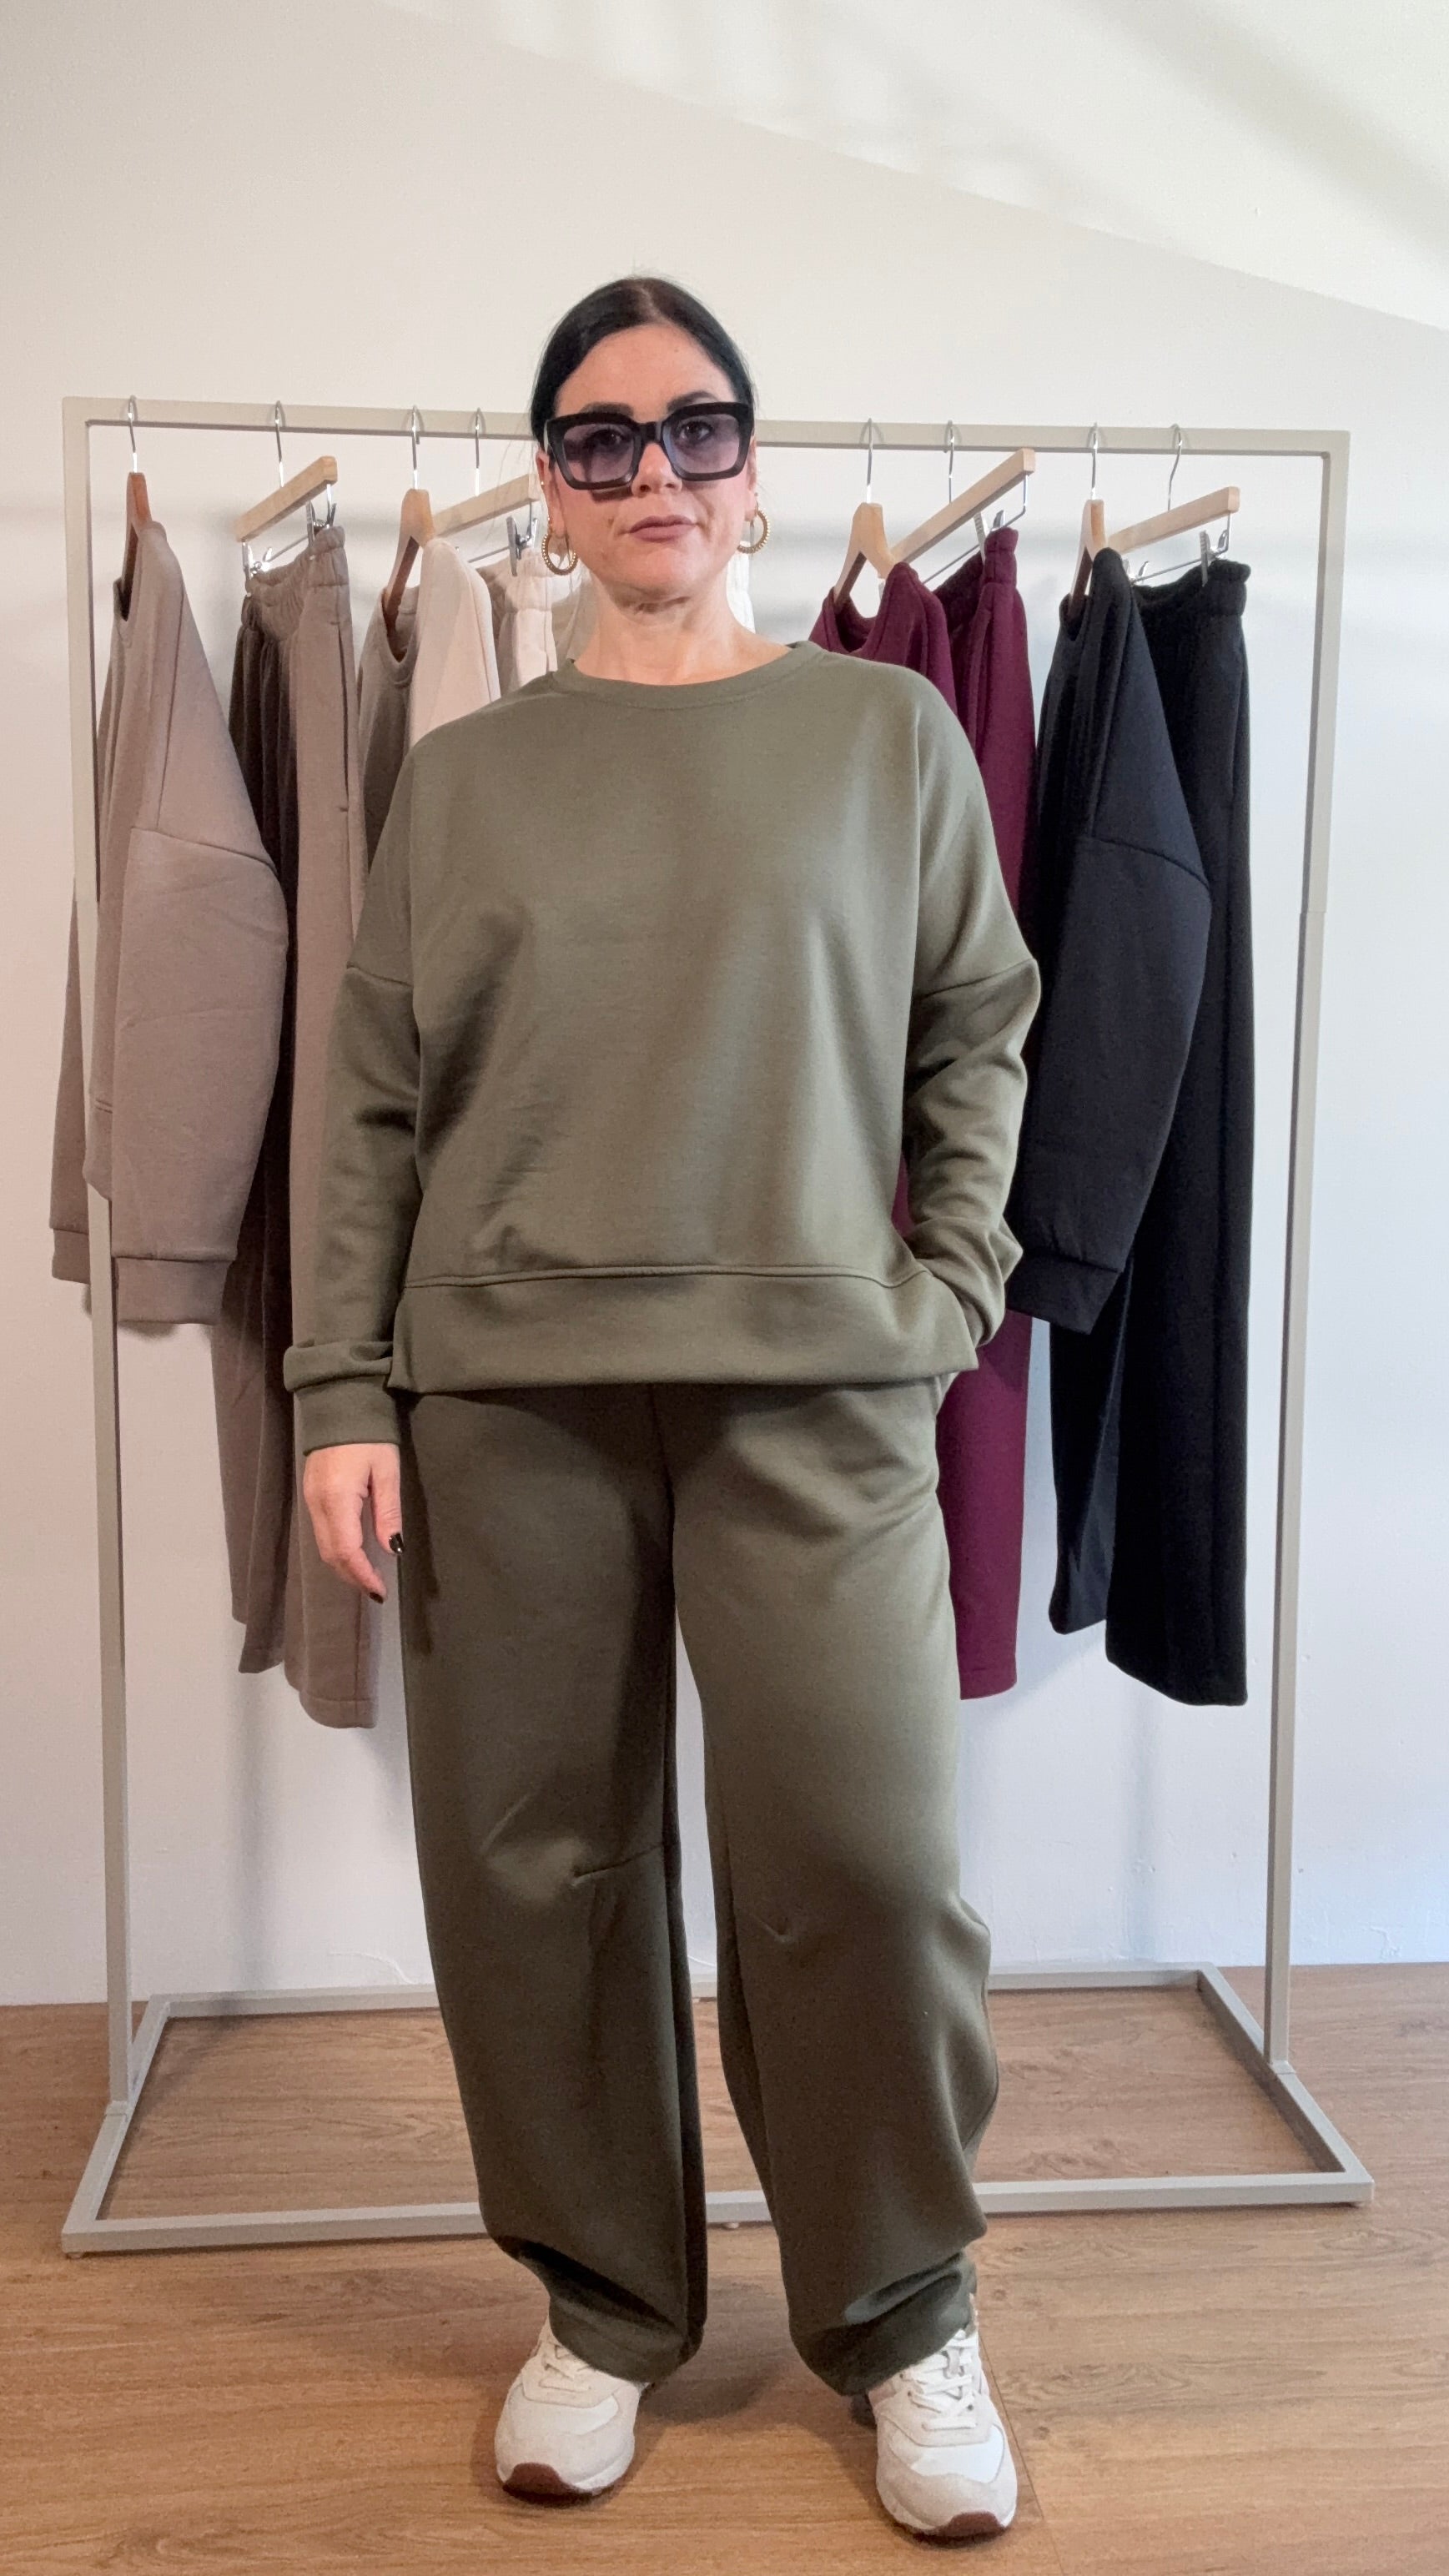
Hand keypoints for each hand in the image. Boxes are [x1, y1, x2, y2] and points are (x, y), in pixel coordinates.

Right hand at [302, 1442, 401, 1600]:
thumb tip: (392, 1548)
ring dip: (344, 1566)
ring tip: (367, 1577)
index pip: (347, 1551)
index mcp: (338, 1499)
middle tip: (375, 1590)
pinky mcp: (310, 1495)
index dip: (363, 1575)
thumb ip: (388, 1511)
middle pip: (331, 1554)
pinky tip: (354, 1553)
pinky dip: (337, 1549)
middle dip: (352, 1576)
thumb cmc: (370, 1435)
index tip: (380, 1591)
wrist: (338, 1402)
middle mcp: (318, 1504)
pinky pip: (321, 1532)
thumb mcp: (387, 1471)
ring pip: (323, 1546)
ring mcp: (310, 1500)